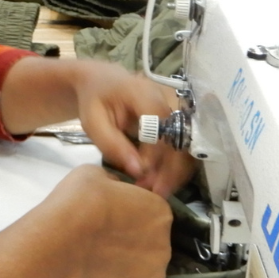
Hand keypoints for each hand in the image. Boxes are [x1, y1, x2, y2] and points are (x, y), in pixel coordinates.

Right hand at [46, 164, 176, 277]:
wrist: (59, 240)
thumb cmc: (76, 204)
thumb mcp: (96, 174)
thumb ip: (117, 185)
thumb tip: (116, 192)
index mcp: (158, 211)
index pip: (153, 212)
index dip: (133, 212)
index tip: (114, 215)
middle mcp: (163, 243)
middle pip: (154, 241)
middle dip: (134, 239)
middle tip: (104, 237)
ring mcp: (154, 273)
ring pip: (152, 269)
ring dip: (136, 266)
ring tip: (105, 262)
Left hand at [73, 63, 195, 196]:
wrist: (100, 83)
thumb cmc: (94, 101)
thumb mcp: (94, 122)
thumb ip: (113, 145)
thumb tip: (138, 171)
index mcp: (145, 96)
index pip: (159, 130)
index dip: (152, 157)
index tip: (139, 177)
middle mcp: (166, 102)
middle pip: (180, 140)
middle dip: (171, 171)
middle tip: (155, 194)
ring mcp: (173, 112)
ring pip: (185, 147)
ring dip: (174, 172)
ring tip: (157, 192)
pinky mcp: (174, 123)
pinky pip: (180, 147)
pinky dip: (172, 167)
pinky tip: (159, 182)